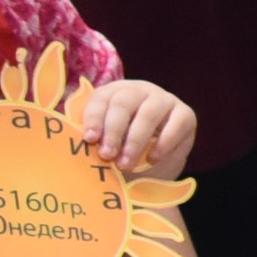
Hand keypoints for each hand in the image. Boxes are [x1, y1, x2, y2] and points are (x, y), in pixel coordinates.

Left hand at [76, 75, 198, 181]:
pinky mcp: (185, 114)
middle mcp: (139, 90)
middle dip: (113, 131)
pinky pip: (176, 124)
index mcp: (114, 92)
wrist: (153, 165)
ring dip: (135, 141)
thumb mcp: (103, 143)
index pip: (101, 99)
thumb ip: (91, 139)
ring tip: (126, 163)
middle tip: (107, 156)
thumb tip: (71, 145)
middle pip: (124, 103)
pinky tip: (152, 158)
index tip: (89, 140)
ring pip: (149, 113)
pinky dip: (163, 143)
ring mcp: (164, 100)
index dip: (94, 118)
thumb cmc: (121, 151)